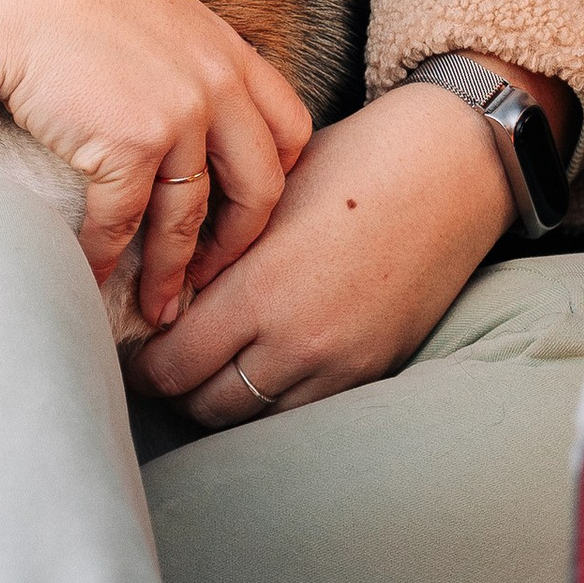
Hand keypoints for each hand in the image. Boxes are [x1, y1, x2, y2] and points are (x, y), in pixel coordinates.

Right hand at [0, 0, 311, 327]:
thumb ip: (169, 41)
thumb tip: (162, 71)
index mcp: (222, 46)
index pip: (286, 127)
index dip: (271, 180)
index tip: (241, 214)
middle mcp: (215, 81)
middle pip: (258, 186)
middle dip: (236, 244)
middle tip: (210, 279)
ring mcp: (179, 114)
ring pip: (190, 218)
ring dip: (172, 272)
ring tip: (157, 308)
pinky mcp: (129, 144)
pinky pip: (124, 222)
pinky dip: (106, 257)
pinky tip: (91, 276)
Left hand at [132, 82, 514, 426]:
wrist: (450, 170)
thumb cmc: (351, 165)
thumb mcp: (264, 201)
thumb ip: (214, 255)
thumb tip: (162, 293)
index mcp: (259, 289)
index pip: (172, 364)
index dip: (142, 364)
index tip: (133, 351)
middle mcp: (297, 340)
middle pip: (205, 404)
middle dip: (174, 389)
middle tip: (160, 366)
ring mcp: (340, 363)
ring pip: (253, 417)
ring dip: (222, 399)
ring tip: (206, 370)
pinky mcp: (373, 370)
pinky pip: (302, 410)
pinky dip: (272, 398)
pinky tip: (262, 366)